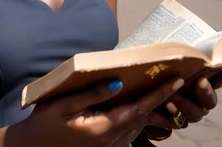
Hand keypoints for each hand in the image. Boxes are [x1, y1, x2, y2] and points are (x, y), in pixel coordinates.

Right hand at [11, 77, 184, 146]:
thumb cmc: (44, 123)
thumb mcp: (64, 104)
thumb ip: (92, 94)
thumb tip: (118, 83)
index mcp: (102, 128)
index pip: (138, 109)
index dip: (159, 94)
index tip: (176, 81)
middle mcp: (111, 141)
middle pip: (143, 118)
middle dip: (160, 100)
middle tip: (174, 80)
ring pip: (138, 127)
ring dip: (151, 108)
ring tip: (162, 90)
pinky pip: (128, 132)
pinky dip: (137, 117)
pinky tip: (137, 105)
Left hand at [145, 57, 221, 138]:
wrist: (138, 88)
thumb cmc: (155, 65)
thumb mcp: (165, 55)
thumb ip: (176, 49)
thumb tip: (181, 25)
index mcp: (202, 79)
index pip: (221, 77)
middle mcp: (199, 97)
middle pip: (211, 100)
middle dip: (206, 91)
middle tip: (200, 81)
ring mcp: (189, 110)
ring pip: (196, 113)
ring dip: (187, 104)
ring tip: (174, 96)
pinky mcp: (175, 120)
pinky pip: (179, 121)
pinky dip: (174, 113)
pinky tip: (167, 104)